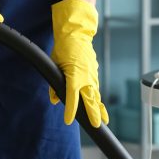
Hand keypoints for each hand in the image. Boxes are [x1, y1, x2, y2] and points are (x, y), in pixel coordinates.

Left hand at [49, 0, 108, 127]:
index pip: (73, 98)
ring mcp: (92, 74)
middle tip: (99, 126)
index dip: (71, 111)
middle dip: (95, 113)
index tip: (69, 121)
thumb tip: (55, 99)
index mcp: (74, 76)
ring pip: (96, 93)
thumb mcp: (55, 65)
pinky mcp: (94, 71)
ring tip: (104, 119)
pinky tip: (98, 103)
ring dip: (99, 107)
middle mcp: (85, 77)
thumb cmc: (63, 48)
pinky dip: (97, 96)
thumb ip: (54, 84)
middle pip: (91, 99)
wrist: (76, 33)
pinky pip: (95, 86)